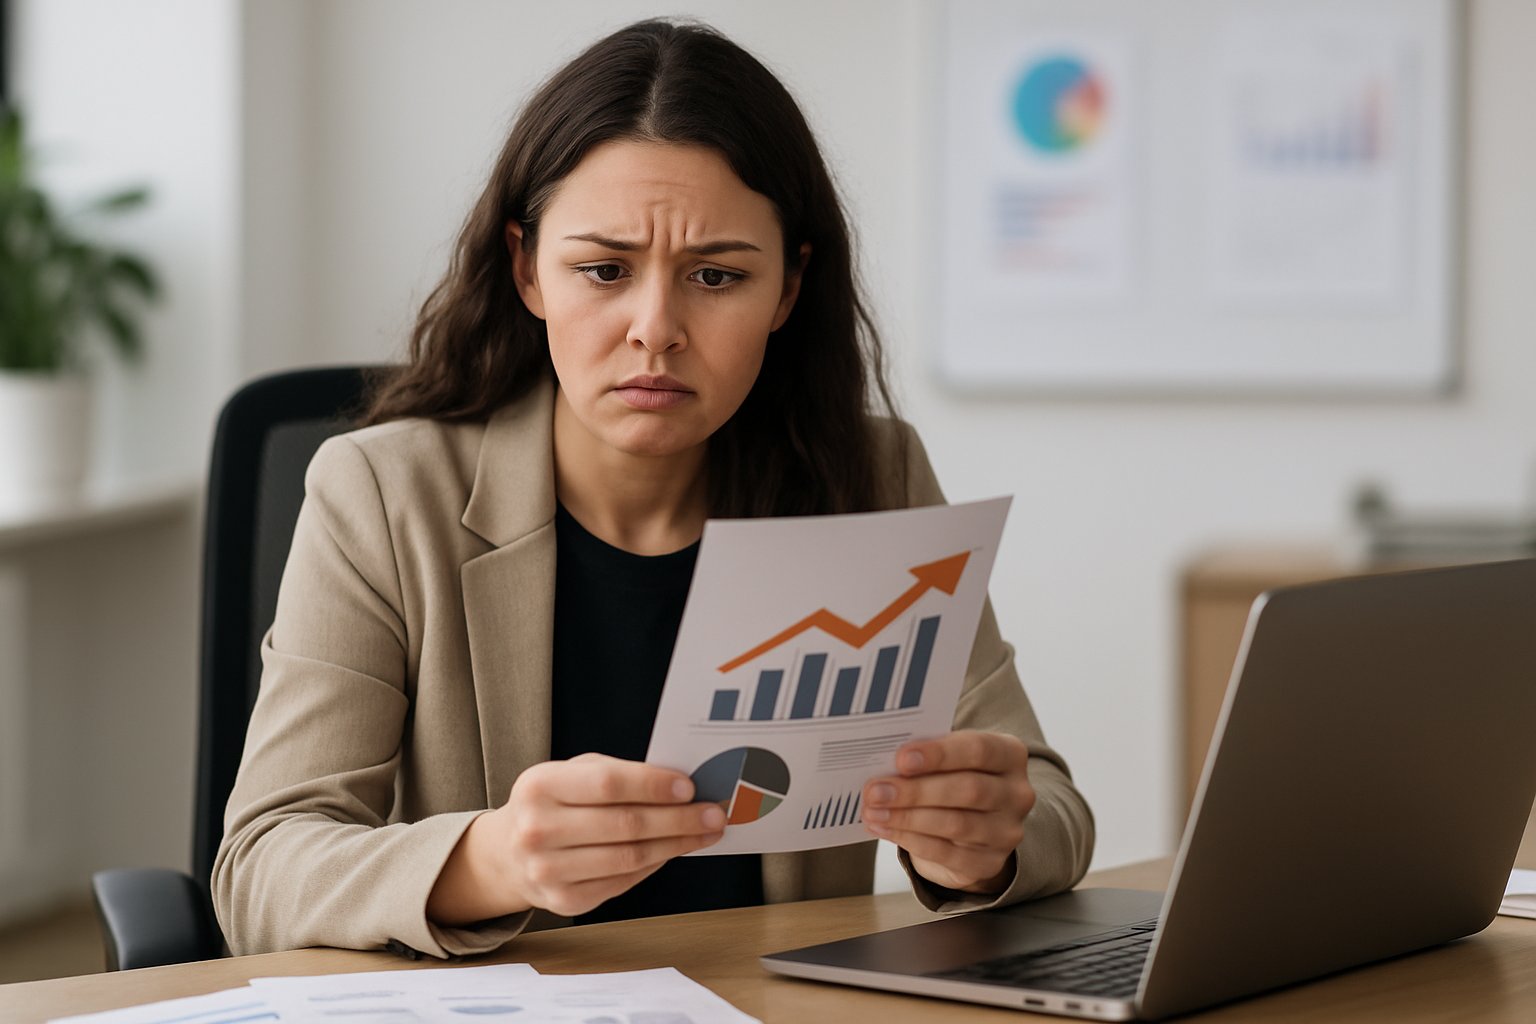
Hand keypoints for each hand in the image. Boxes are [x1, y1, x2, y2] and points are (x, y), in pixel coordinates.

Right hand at [428, 753, 724, 923]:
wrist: (508, 852)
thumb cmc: (553, 802)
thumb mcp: (572, 773)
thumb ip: (618, 775)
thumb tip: (680, 786)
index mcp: (539, 786)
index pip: (607, 784)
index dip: (652, 785)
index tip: (689, 786)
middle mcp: (537, 830)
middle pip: (625, 825)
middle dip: (678, 819)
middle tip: (713, 812)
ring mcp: (548, 871)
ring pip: (630, 858)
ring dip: (676, 844)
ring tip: (705, 832)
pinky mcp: (565, 901)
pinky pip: (624, 881)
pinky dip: (655, 864)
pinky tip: (674, 850)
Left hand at [862, 731, 1034, 894]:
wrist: (972, 824)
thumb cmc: (953, 777)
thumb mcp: (948, 758)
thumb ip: (926, 755)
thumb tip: (882, 759)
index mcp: (1009, 754)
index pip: (979, 749)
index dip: (940, 753)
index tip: (901, 758)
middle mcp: (1016, 794)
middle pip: (969, 790)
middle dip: (916, 791)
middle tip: (876, 790)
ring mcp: (1006, 832)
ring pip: (956, 824)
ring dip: (908, 818)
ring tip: (874, 811)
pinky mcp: (988, 863)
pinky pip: (946, 853)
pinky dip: (910, 840)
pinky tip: (884, 830)